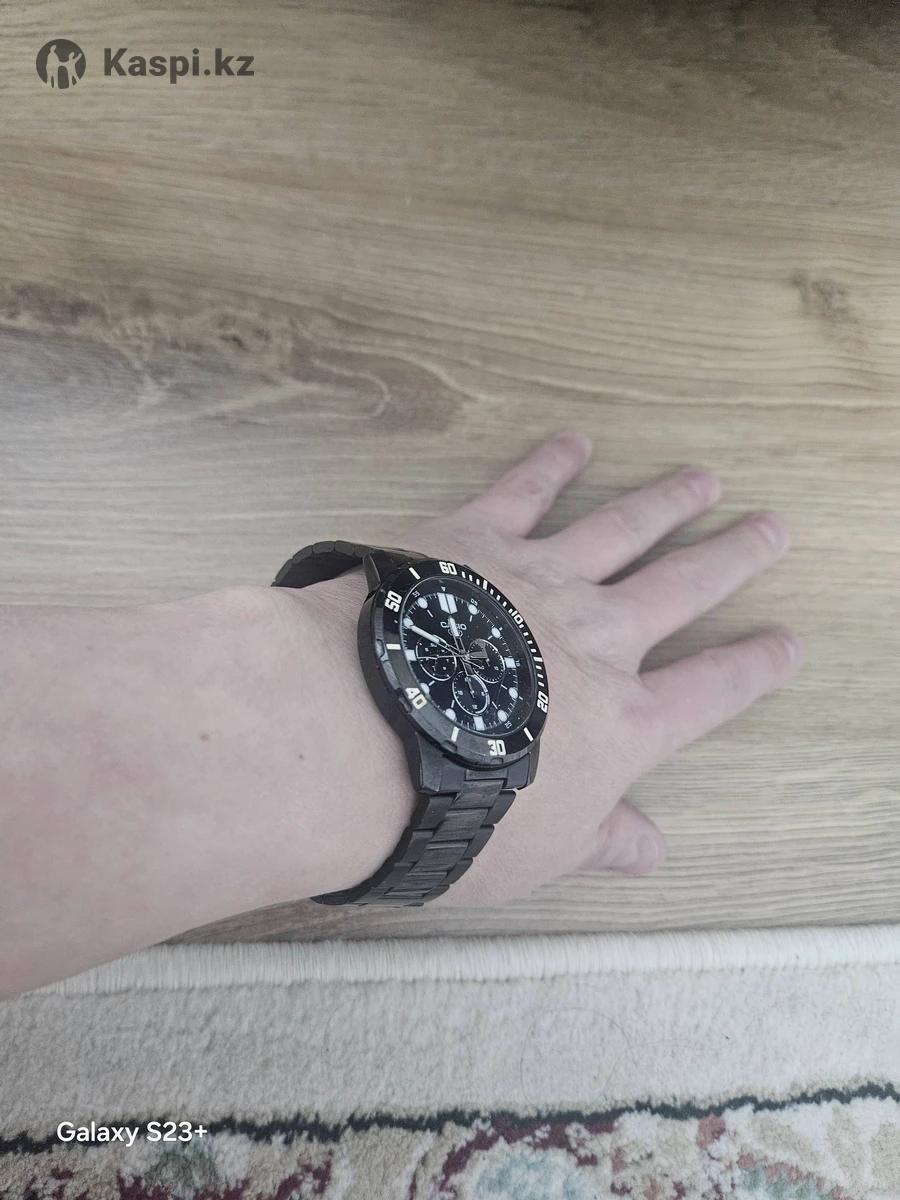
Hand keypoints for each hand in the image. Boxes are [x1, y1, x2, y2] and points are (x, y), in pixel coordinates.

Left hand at [398, 432, 800, 904]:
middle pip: (683, 589)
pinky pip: (525, 493)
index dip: (754, 667)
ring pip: (622, 529)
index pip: (711, 691)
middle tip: (770, 528)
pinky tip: (573, 442)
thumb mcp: (538, 853)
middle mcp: (596, 639)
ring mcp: (540, 580)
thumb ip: (601, 840)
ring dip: (666, 502)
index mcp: (621, 721)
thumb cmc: (453, 814)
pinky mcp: (475, 540)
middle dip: (733, 558)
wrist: (359, 737)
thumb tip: (652, 850)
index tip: (785, 642)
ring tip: (702, 479)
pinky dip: (552, 465)